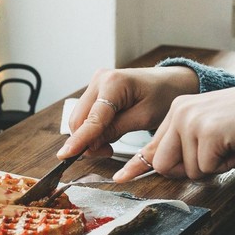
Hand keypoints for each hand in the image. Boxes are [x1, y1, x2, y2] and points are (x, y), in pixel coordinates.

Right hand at [57, 66, 198, 158]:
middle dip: (86, 141)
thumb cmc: (163, 96)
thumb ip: (116, 130)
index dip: (80, 139)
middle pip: (78, 119)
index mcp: (114, 83)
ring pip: (79, 119)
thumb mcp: (144, 117)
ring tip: (109, 144)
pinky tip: (107, 133)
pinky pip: (85, 115)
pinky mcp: (95, 90)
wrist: (170, 82)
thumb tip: (90, 145)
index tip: (65, 155)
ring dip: (88, 137)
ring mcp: (95, 83)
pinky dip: (92, 129)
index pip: (92, 118)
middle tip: (107, 152)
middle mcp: (99, 79)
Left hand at [113, 82, 234, 180]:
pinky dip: (224, 165)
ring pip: (186, 169)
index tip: (121, 178)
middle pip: (163, 164)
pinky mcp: (207, 130)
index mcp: (178, 111)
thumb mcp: (208, 131)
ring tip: (228, 146)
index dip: (137, 166)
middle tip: (214, 157)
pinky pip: (206, 168)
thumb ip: (184, 146)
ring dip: (211, 167)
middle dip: (189, 170)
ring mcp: (192, 120)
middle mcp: (180, 112)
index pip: (152, 146)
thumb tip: (156, 167)